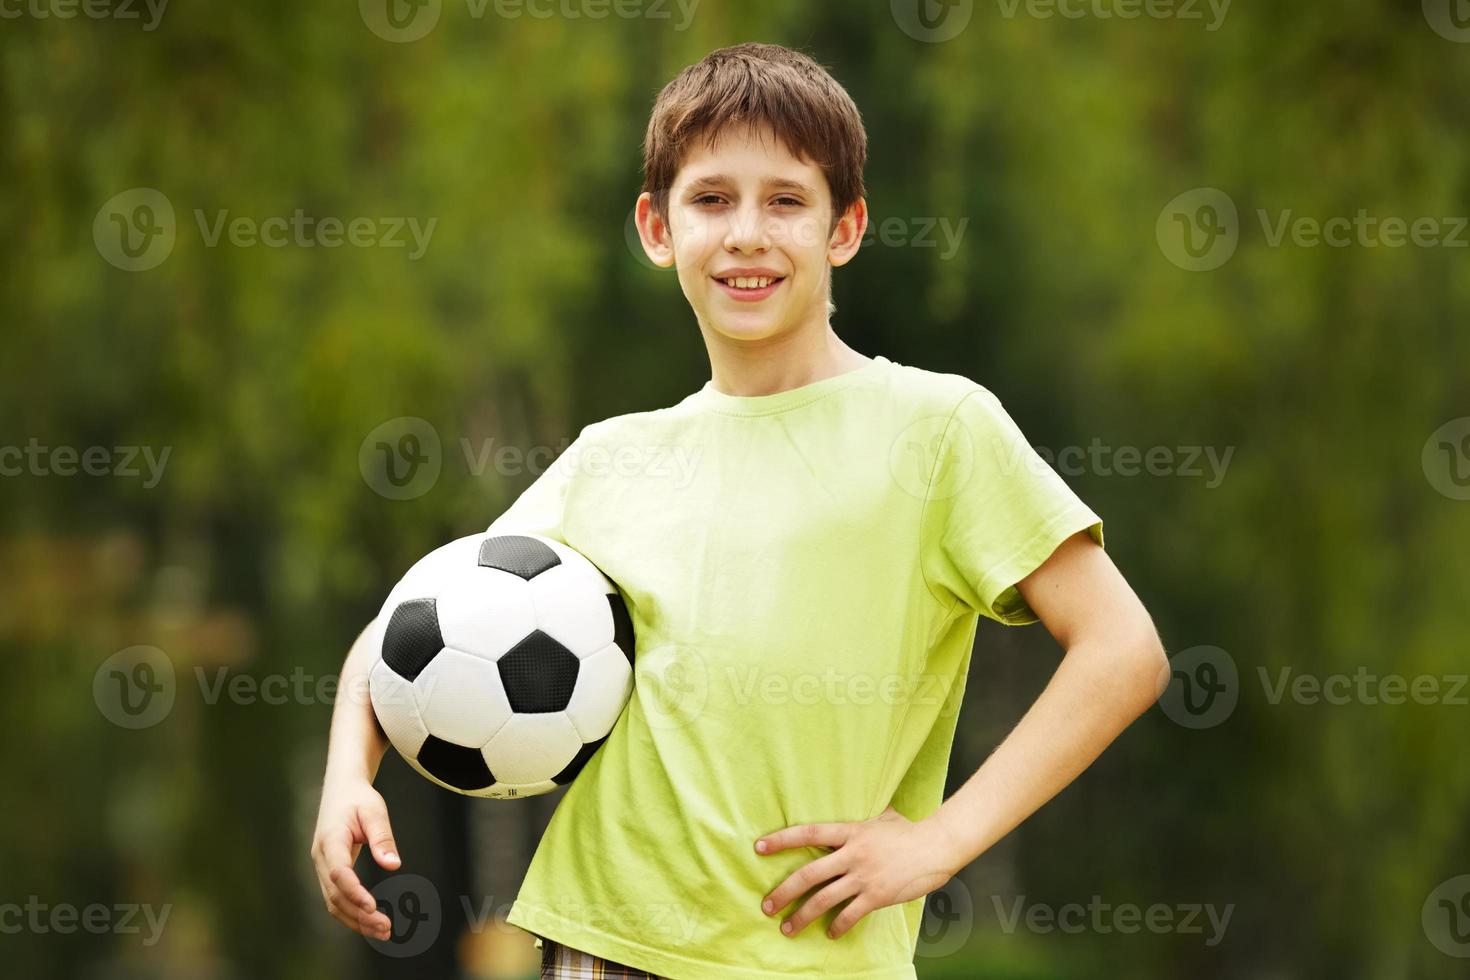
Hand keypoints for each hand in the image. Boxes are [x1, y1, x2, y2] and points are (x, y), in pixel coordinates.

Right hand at [310, 777, 401, 939]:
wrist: (340, 789)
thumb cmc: (359, 798)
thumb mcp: (375, 811)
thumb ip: (383, 837)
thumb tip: (394, 865)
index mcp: (330, 840)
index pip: (339, 873)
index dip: (354, 892)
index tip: (372, 908)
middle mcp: (321, 857)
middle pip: (335, 894)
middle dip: (359, 915)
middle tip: (386, 928)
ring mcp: (322, 866)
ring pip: (333, 901)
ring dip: (355, 920)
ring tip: (383, 931)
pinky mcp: (328, 871)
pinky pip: (336, 897)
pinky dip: (351, 913)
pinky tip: (370, 922)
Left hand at [755, 804, 960, 939]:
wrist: (936, 847)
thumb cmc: (908, 829)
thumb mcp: (881, 815)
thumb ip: (861, 813)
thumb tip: (849, 798)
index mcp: (850, 832)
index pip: (808, 833)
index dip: (782, 840)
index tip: (759, 847)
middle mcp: (852, 854)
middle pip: (808, 874)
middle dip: (783, 892)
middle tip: (766, 905)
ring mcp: (864, 876)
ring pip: (824, 899)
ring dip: (802, 916)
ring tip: (787, 928)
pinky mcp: (877, 896)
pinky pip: (850, 915)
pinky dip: (837, 926)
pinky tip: (830, 934)